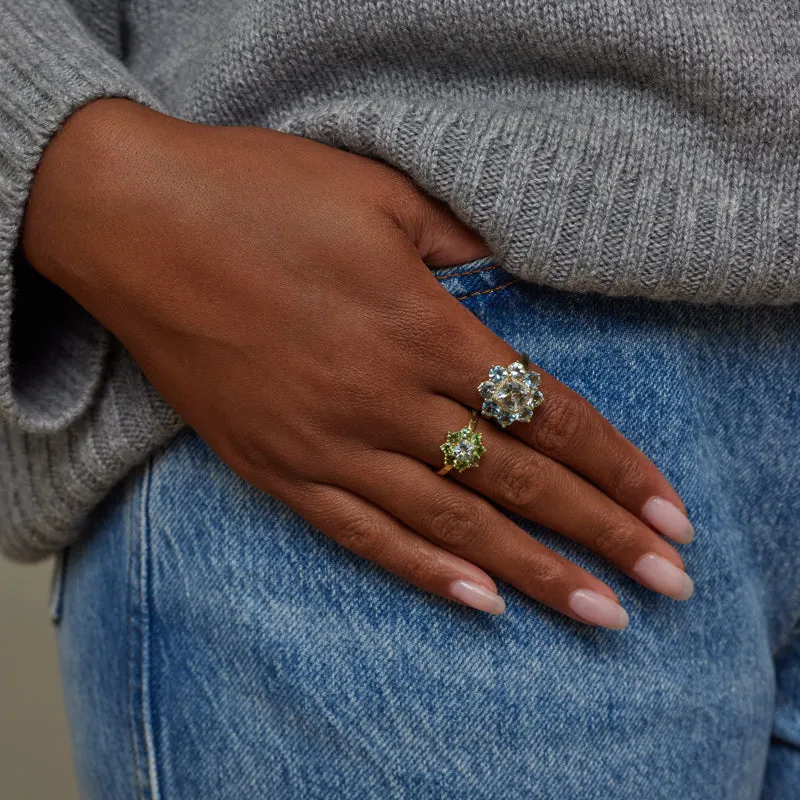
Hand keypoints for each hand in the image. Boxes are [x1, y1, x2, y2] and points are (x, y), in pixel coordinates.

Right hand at [23, 98, 693, 627]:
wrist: (134, 224)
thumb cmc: (256, 193)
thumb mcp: (378, 195)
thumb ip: (455, 243)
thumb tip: (503, 277)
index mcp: (421, 327)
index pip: (546, 413)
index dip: (615, 467)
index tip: (667, 513)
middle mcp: (386, 398)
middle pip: (517, 482)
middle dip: (601, 534)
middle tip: (666, 586)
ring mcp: (329, 442)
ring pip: (452, 525)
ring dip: (533, 574)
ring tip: (597, 615)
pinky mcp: (277, 467)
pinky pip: (362, 535)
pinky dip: (424, 573)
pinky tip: (479, 604)